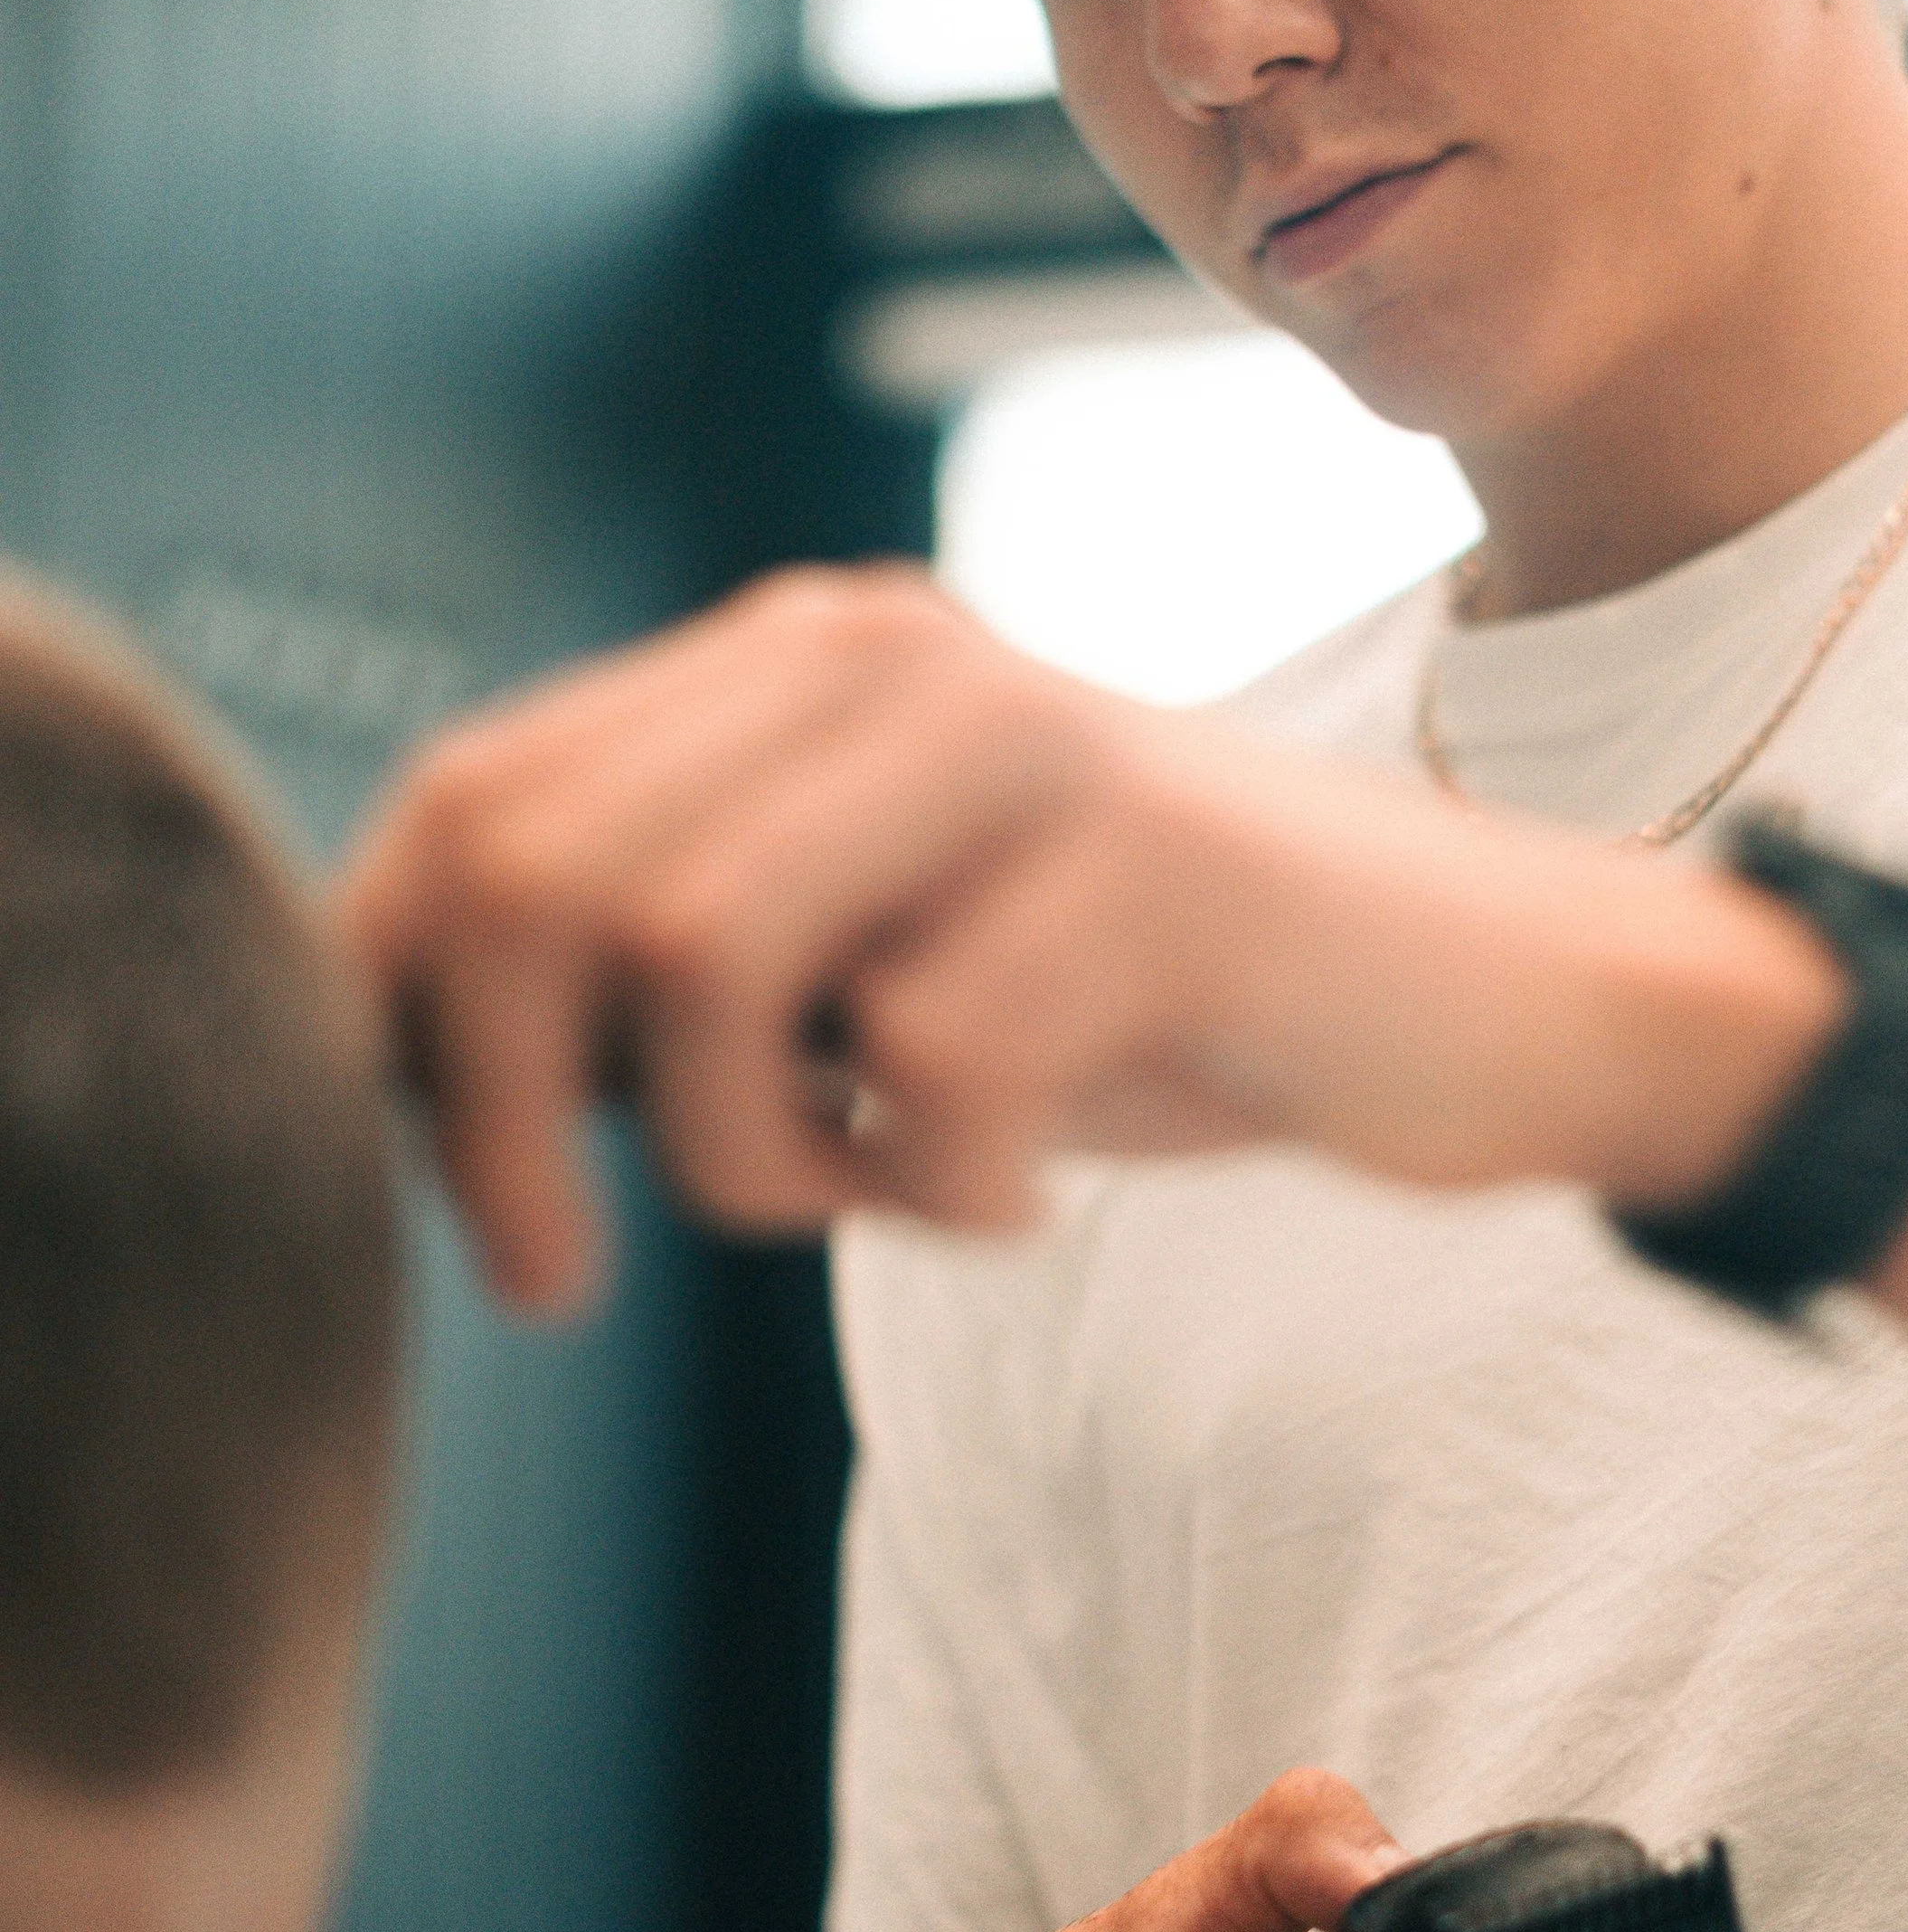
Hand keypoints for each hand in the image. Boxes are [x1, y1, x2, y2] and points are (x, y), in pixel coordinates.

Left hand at [341, 564, 1835, 1309]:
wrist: (1493, 993)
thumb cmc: (1152, 997)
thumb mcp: (880, 950)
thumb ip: (671, 950)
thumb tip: (390, 1050)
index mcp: (798, 657)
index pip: (475, 795)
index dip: (390, 1002)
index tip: (450, 1182)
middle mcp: (884, 657)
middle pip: (538, 877)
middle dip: (497, 1124)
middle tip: (568, 1274)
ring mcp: (1019, 747)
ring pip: (692, 960)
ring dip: (736, 1155)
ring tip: (856, 1188)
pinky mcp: (1147, 866)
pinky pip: (923, 1070)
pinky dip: (942, 1189)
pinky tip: (1024, 1192)